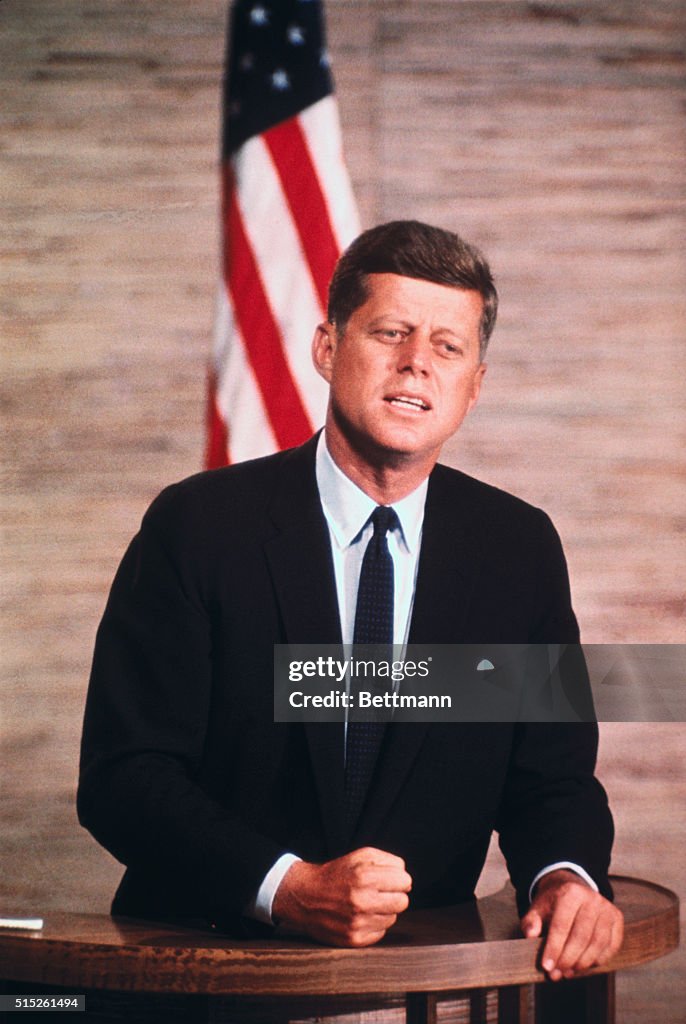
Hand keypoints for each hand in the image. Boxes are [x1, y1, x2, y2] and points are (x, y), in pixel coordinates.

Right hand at [272, 847, 411, 946]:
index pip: (405, 881)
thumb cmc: (337, 874)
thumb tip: (406, 879)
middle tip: (380, 892)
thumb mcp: (361, 855)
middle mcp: (362, 900)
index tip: (390, 879)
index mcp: (365, 876)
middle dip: (394, 895)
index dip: (399, 879)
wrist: (305, 896)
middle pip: (403, 902)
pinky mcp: (354, 939)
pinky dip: (374, 924)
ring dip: (384, 910)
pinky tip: (361, 916)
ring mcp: (358, 922)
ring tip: (367, 903)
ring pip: (393, 918)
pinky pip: (381, 933)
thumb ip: (389, 861)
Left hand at [521, 869, 623, 980]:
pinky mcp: (617, 918)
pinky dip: (599, 960)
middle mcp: (591, 898)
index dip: (554, 949)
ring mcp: (607, 908)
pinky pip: (612, 946)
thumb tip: (529, 935)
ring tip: (568, 972)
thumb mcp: (538, 908)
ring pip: (597, 943)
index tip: (547, 966)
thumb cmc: (554, 903)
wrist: (573, 889)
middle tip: (556, 974)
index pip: (561, 926)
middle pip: (580, 937)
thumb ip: (531, 921)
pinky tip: (585, 965)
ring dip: (583, 963)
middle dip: (567, 960)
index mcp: (570, 893)